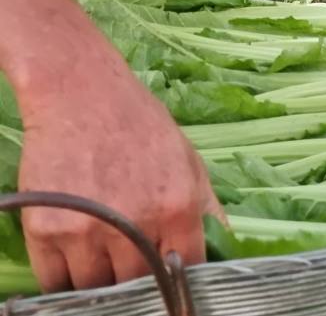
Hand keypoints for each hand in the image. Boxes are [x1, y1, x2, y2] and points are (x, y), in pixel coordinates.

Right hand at [17, 61, 223, 292]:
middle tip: (133, 267)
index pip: (184, 271)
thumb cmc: (142, 124)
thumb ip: (207, 208)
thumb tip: (223, 244)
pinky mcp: (46, 228)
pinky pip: (56, 280)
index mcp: (177, 208)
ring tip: (104, 259)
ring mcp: (87, 229)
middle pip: (139, 285)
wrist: (82, 93)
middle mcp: (135, 223)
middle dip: (138, 280)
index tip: (170, 280)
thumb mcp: (189, 160)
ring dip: (102, 281)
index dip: (178, 279)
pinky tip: (76, 261)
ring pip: (97, 288)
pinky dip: (65, 278)